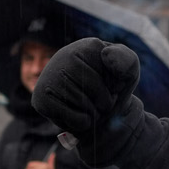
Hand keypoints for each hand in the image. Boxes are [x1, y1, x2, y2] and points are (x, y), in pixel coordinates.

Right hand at [31, 37, 141, 163]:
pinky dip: (81, 122)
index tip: (111, 84)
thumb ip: (126, 60)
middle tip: (99, 100)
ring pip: (83, 104)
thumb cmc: (112, 89)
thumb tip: (105, 55)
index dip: (116, 85)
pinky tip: (77, 113)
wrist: (96, 113)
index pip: (113, 70)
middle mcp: (64, 55)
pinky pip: (72, 118)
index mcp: (88, 46)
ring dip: (94, 113)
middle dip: (104, 102)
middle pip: (95, 89)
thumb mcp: (128, 73)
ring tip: (89, 106)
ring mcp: (48, 76)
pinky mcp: (40, 99)